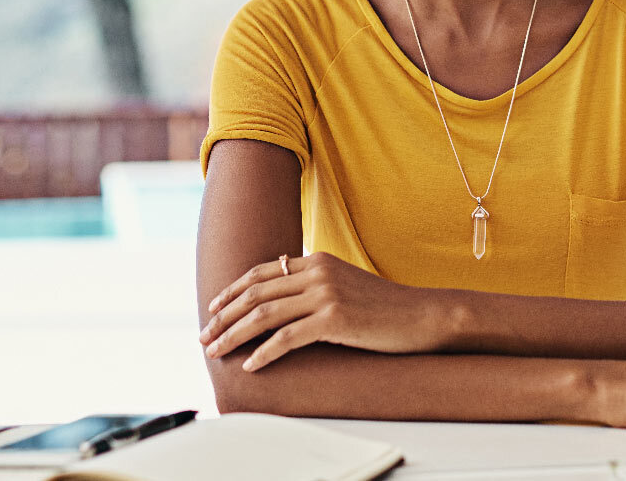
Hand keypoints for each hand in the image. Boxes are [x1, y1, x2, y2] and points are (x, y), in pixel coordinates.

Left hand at [200, 252, 446, 368]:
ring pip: (265, 314)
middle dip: (224, 316)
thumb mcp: (344, 286)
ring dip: (234, 335)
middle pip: (256, 292)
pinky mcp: (334, 319)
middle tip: (204, 335)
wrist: (420, 315)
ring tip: (216, 352)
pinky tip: (251, 365)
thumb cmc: (383, 307)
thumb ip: (315, 285)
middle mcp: (318, 271)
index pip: (263, 271)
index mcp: (317, 260)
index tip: (213, 308)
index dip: (233, 290)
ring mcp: (326, 294)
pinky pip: (287, 338)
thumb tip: (282, 299)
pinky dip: (263, 353)